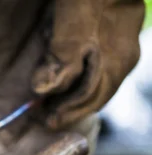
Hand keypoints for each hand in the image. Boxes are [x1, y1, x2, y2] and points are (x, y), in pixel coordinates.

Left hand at [32, 0, 144, 129]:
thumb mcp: (72, 21)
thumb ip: (61, 58)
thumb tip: (44, 91)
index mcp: (114, 59)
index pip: (88, 99)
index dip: (65, 113)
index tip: (42, 121)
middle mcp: (124, 55)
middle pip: (96, 93)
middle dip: (70, 108)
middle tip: (45, 118)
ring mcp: (124, 42)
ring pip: (100, 80)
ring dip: (76, 94)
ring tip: (55, 102)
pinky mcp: (119, 31)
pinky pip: (102, 64)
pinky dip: (83, 77)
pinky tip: (70, 76)